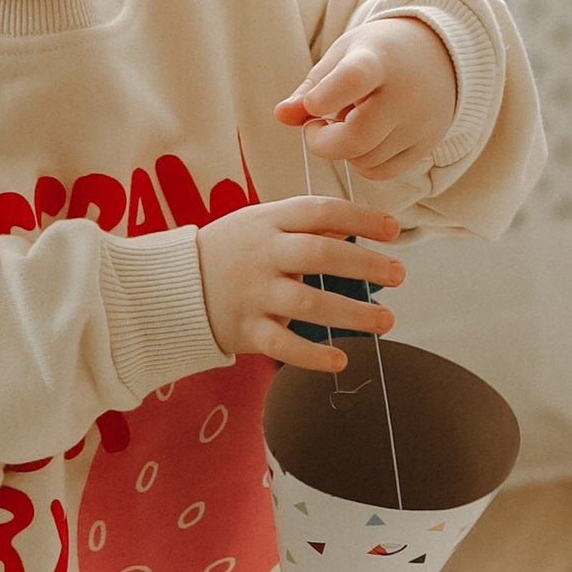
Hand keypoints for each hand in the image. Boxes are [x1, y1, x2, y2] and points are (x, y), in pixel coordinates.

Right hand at [196, 198, 404, 373]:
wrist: (172, 285)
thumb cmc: (230, 250)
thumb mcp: (262, 223)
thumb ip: (307, 224)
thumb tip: (357, 223)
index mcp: (269, 220)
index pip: (320, 210)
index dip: (360, 217)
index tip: (393, 229)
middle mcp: (262, 254)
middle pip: (319, 254)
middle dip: (364, 264)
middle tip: (399, 274)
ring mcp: (253, 293)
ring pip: (308, 303)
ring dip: (352, 313)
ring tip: (387, 320)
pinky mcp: (245, 330)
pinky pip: (282, 345)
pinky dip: (312, 356)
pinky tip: (340, 360)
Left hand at [276, 15, 459, 183]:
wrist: (438, 54)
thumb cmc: (379, 54)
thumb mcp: (342, 56)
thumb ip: (311, 88)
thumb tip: (281, 116)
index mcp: (378, 60)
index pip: (354, 79)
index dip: (325, 97)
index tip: (312, 106)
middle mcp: (405, 93)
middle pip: (357, 136)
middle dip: (323, 141)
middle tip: (316, 126)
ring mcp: (420, 122)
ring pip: (366, 160)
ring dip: (345, 150)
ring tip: (350, 122)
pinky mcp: (427, 144)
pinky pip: (383, 172)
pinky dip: (364, 163)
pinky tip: (366, 139)